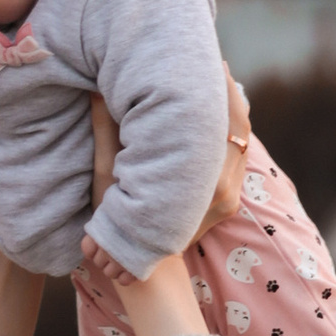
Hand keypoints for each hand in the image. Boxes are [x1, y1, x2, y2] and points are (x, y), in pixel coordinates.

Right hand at [83, 71, 252, 290]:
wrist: (146, 278)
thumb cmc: (117, 228)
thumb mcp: (106, 178)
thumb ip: (105, 131)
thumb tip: (94, 89)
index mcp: (200, 177)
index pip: (219, 115)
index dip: (214, 83)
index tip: (203, 57)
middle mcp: (223, 186)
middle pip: (237, 122)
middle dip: (224, 89)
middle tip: (210, 59)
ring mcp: (231, 195)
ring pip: (241, 138)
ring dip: (229, 108)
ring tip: (212, 79)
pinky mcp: (231, 200)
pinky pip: (239, 156)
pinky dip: (230, 131)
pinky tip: (213, 115)